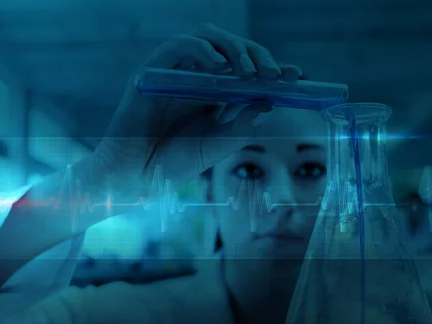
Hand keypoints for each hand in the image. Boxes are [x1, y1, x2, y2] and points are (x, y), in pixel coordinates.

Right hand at [92, 23, 302, 189]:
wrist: (137, 177)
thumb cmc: (173, 164)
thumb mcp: (216, 144)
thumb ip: (241, 124)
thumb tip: (268, 102)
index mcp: (212, 95)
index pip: (244, 71)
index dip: (269, 68)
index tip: (294, 75)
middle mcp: (195, 78)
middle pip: (230, 47)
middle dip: (256, 55)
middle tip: (273, 73)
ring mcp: (175, 72)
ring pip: (207, 38)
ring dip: (233, 48)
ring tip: (248, 71)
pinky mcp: (154, 71)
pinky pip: (180, 45)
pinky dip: (203, 51)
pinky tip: (220, 67)